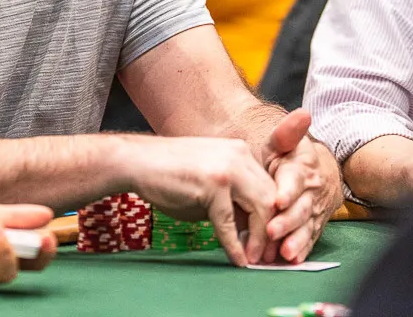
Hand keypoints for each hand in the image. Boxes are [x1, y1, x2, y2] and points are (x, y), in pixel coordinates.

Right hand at [125, 136, 277, 266]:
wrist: (138, 162)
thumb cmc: (171, 175)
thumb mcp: (211, 184)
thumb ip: (233, 201)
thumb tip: (251, 230)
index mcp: (241, 153)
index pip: (270, 187)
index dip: (274, 217)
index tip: (272, 241)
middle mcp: (239, 156)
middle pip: (270, 198)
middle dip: (272, 231)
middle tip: (269, 255)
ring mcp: (227, 168)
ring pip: (258, 208)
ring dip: (258, 239)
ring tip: (254, 259)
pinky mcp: (212, 184)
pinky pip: (229, 221)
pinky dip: (235, 244)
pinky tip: (237, 259)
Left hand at [260, 109, 342, 263]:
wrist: (315, 171)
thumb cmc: (288, 156)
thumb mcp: (283, 142)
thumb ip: (287, 132)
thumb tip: (303, 114)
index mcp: (303, 168)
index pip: (297, 179)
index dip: (288, 190)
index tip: (277, 200)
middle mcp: (313, 191)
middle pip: (301, 207)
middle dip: (287, 221)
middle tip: (270, 231)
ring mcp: (315, 210)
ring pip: (306, 226)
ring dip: (296, 240)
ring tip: (284, 252)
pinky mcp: (315, 225)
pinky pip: (309, 238)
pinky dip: (302, 249)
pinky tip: (292, 260)